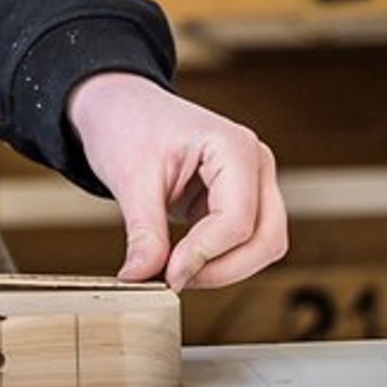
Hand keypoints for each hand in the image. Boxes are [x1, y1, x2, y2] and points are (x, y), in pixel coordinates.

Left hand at [66, 72, 286, 289]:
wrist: (120, 107)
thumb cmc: (128, 124)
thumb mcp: (130, 179)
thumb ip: (144, 233)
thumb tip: (141, 277)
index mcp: (234, 146)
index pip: (237, 220)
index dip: (204, 256)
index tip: (168, 275)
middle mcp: (254, 163)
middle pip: (266, 239)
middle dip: (223, 269)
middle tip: (175, 279)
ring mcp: (252, 182)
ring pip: (263, 246)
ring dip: (223, 268)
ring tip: (174, 268)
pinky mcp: (238, 200)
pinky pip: (244, 243)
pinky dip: (217, 259)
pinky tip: (180, 259)